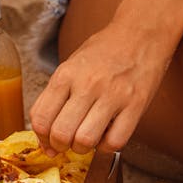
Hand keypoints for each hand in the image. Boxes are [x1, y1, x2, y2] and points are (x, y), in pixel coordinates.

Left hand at [30, 22, 170, 155]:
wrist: (141, 33)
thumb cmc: (103, 52)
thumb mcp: (70, 66)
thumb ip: (54, 97)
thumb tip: (45, 136)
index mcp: (65, 75)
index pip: (41, 118)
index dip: (41, 138)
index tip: (47, 142)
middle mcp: (87, 85)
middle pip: (61, 133)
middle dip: (60, 146)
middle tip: (66, 143)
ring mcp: (113, 95)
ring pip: (85, 141)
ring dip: (82, 149)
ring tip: (86, 140)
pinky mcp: (137, 105)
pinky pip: (115, 141)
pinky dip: (107, 146)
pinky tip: (106, 136)